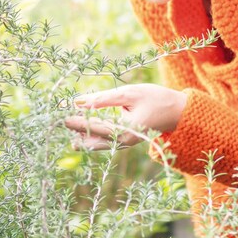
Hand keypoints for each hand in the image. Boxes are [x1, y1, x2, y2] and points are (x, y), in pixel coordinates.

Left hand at [64, 84, 186, 150]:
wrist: (178, 113)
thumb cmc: (156, 99)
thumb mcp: (129, 94)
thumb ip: (103, 98)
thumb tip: (78, 101)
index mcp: (125, 131)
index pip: (95, 127)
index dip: (77, 121)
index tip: (62, 115)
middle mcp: (123, 142)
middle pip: (92, 141)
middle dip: (76, 131)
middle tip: (59, 122)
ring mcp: (124, 143)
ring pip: (97, 143)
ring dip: (82, 135)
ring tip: (68, 127)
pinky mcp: (125, 140)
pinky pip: (104, 140)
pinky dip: (92, 135)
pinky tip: (82, 130)